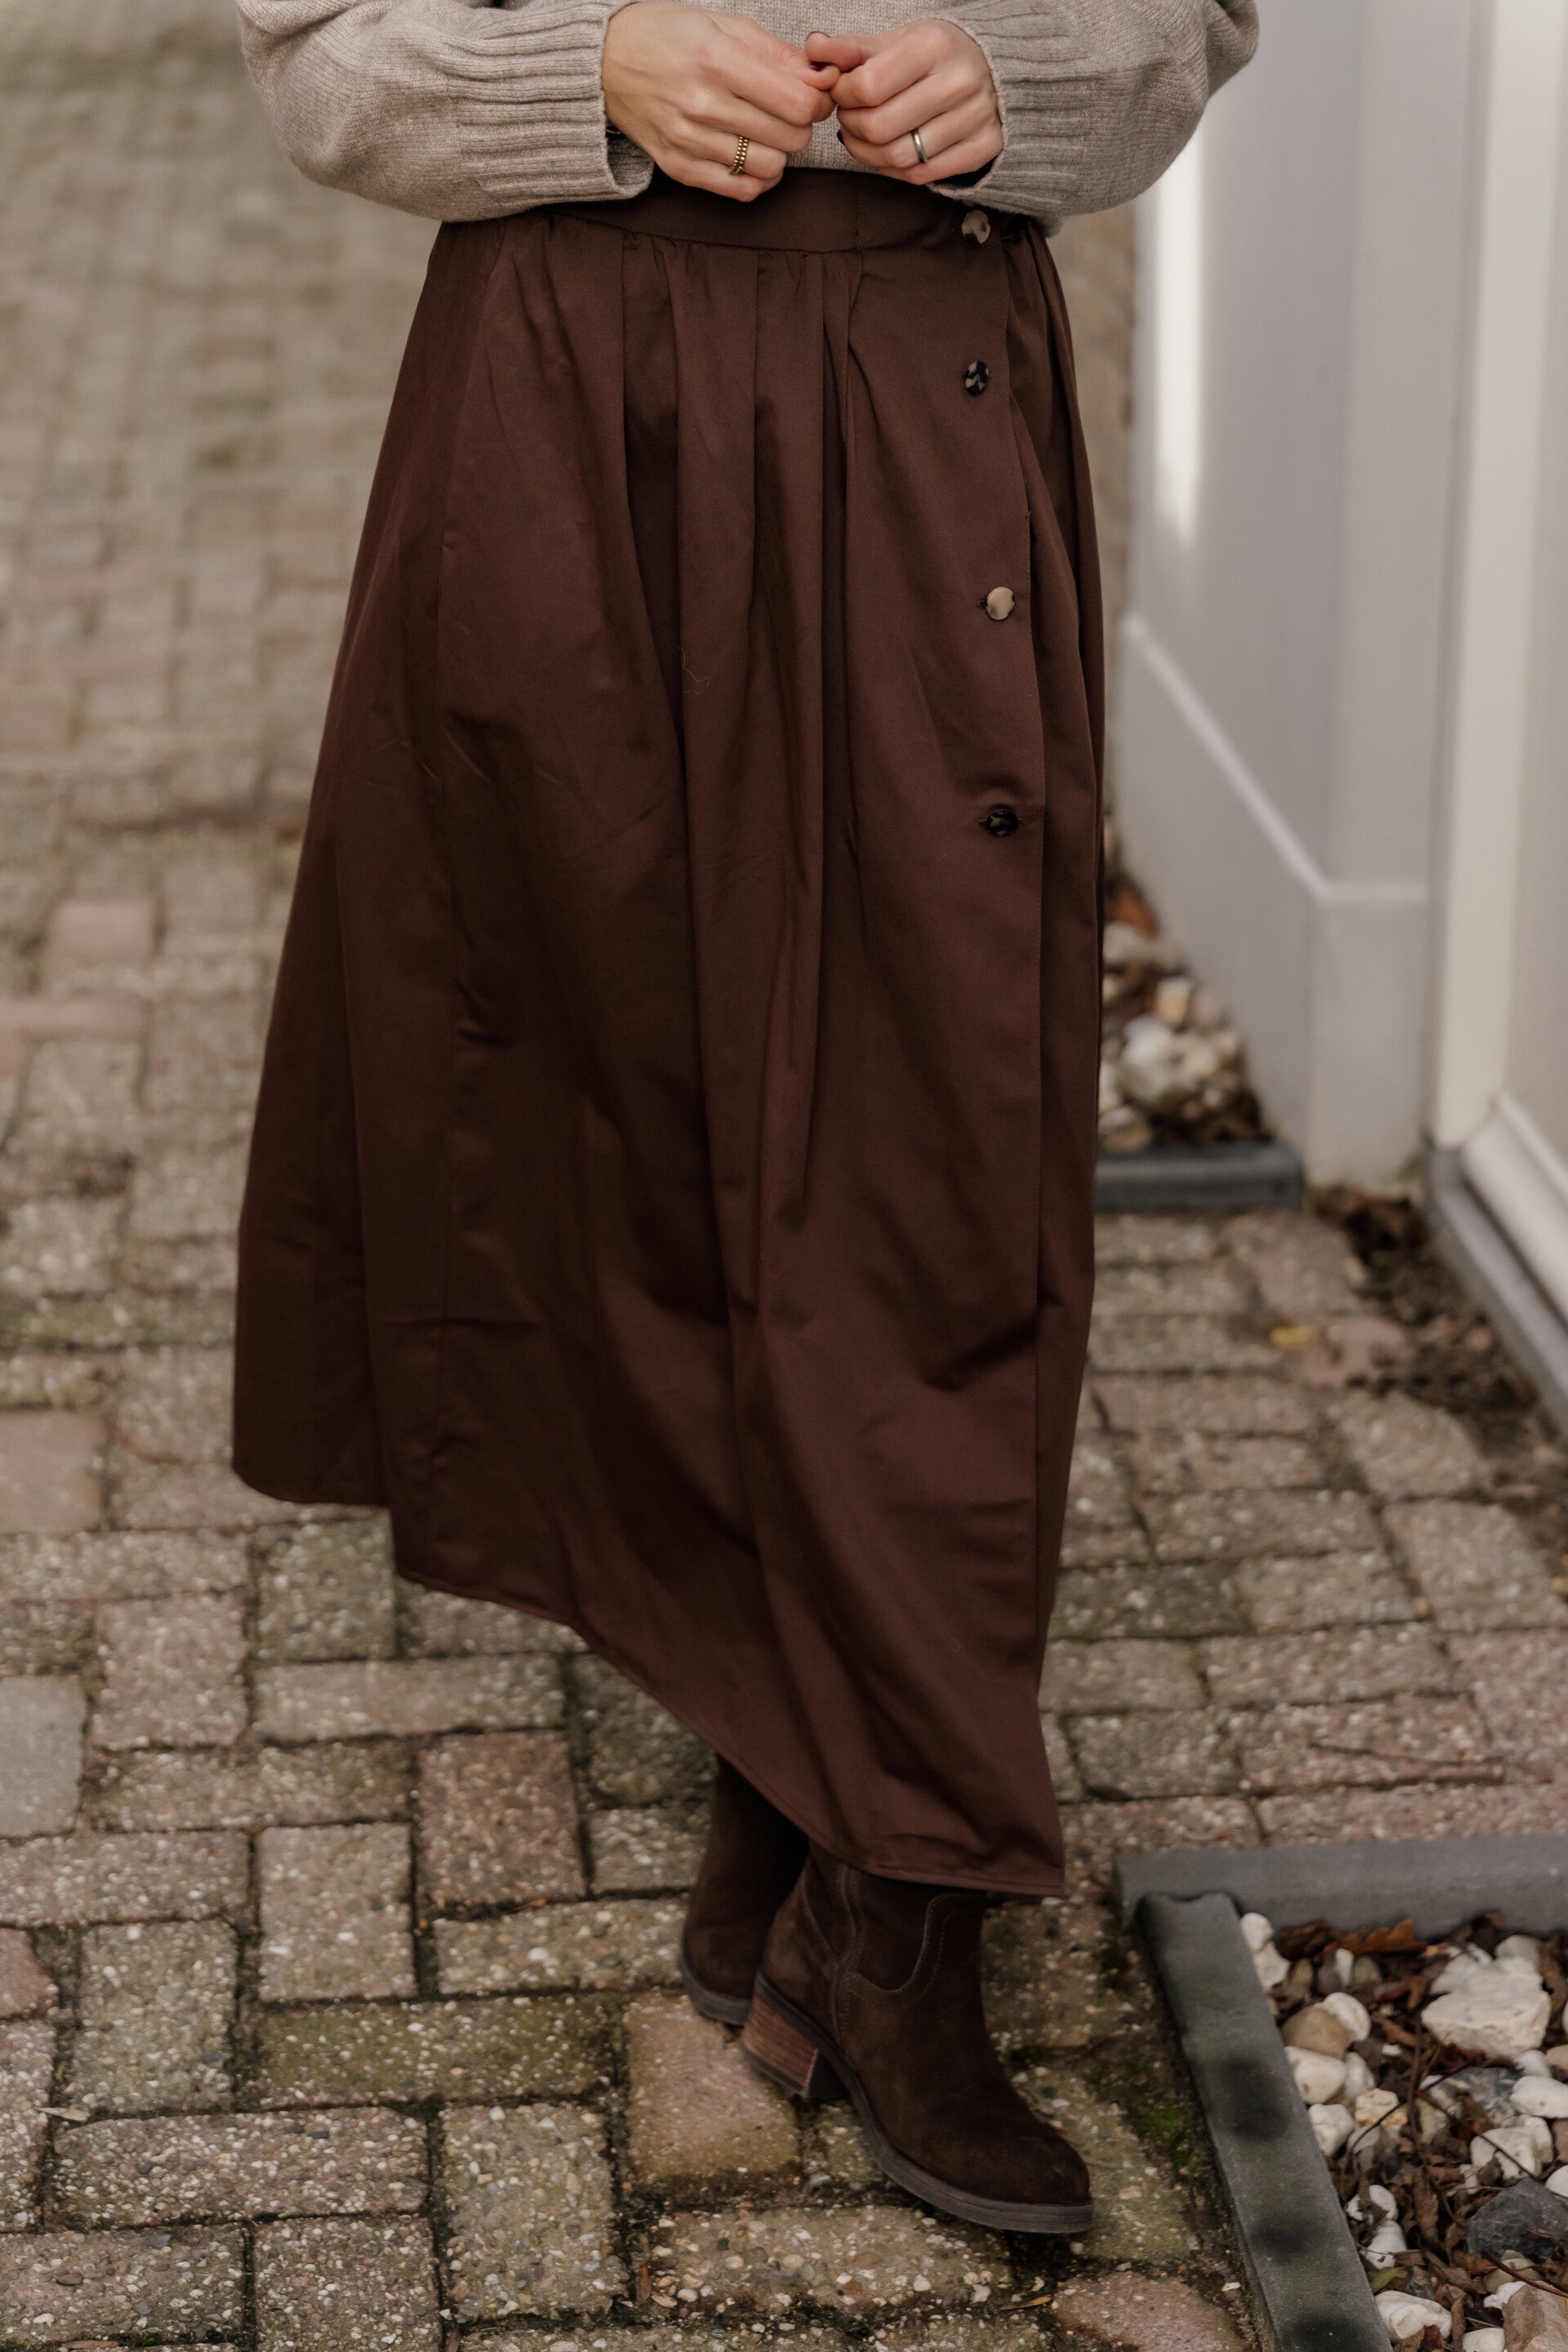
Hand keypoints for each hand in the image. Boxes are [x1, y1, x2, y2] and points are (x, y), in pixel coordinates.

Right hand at [603, 2, 837, 199]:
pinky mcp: (679, 168)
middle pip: (790, 138)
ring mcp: (688, 141)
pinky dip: (758, 177)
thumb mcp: (723, 26)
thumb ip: (776, 54)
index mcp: (718, 61)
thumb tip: (822, 78)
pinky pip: (741, 190)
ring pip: (770, 167)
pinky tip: (753, 157)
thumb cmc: (666, 35)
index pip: (798, 103)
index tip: (812, 95)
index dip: (817, 102)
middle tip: (788, 111)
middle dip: (800, 125)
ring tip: (767, 132)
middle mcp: (702, 105)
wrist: (603, 62)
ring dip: (780, 152)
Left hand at [807, 21, 1000, 183]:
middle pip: (879, 127)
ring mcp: (975, 117)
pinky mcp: (983, 146)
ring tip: (864, 137)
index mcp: (933, 46)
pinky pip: (922, 175)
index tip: (843, 93)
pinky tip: (889, 152)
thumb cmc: (933, 56)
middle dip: (852, 127)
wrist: (992, 69)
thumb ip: (851, 48)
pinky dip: (895, 169)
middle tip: (850, 118)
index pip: (868, 87)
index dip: (843, 96)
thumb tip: (814, 49)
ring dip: (868, 153)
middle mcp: (959, 81)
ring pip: (899, 157)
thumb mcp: (894, 41)